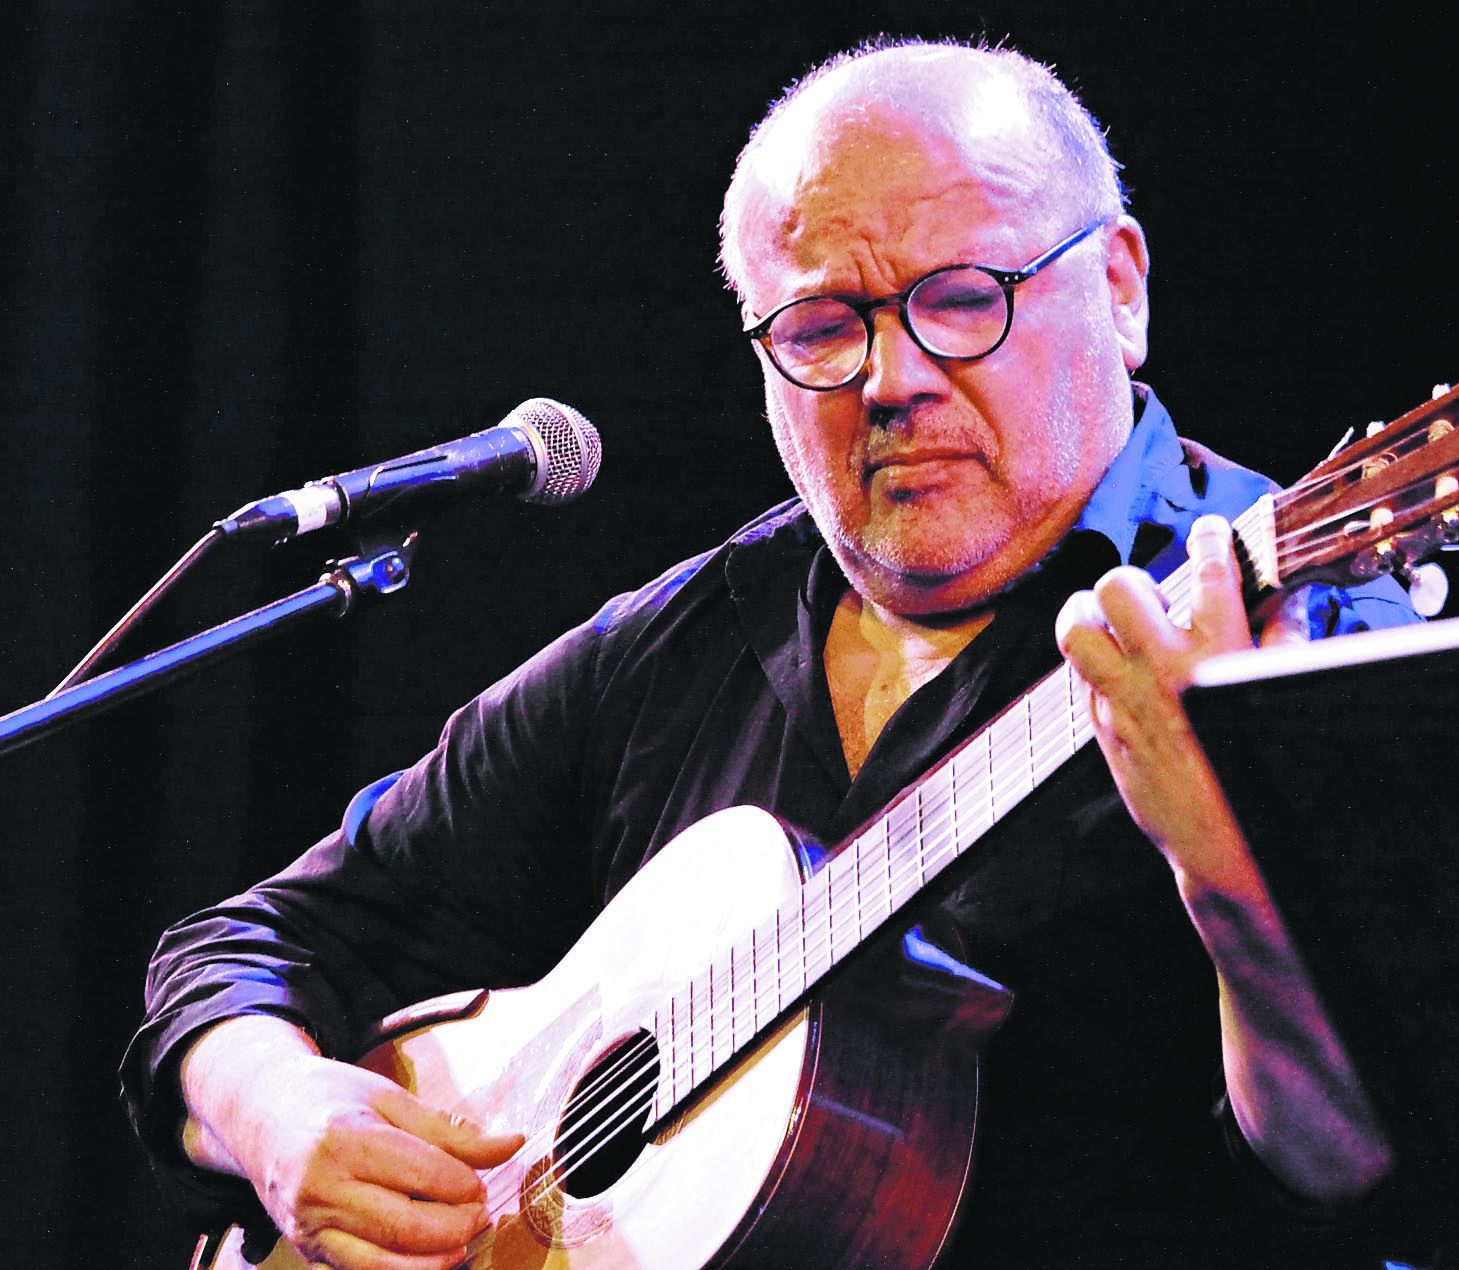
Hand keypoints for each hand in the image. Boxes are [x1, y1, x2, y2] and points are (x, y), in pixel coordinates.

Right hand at [182, 1017, 521, 1269]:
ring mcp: (309, 1226)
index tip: (483, 1183)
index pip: (422, 1173)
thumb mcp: (391, 1098)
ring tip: (462, 1240)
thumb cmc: (332, 1099)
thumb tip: (512, 1143)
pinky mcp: (307, 1251)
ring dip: (435, 1261)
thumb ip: (452, 1130)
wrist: (261, 1115)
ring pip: (383, 1264)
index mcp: (344, 1139)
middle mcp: (321, 1188)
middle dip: (457, 1227)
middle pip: (405, 1226)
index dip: (463, 1185)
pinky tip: (430, 1256)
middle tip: (480, 1213)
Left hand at [1053, 515, 1261, 894]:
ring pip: (1075, 627)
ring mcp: (1126, 697)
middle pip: (1118, 585)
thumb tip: (1285, 604)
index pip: (1209, 570)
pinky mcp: (1104, 727)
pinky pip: (1081, 676)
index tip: (1209, 532)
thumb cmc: (1260, 772)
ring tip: (1098, 616)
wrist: (1226, 846)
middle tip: (1143, 596)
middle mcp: (1165, 667)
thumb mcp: (1279, 695)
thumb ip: (1281, 642)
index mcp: (1219, 651)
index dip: (1209, 538)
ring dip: (1083, 612)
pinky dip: (1092, 664)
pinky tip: (1111, 672)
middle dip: (1129, 580)